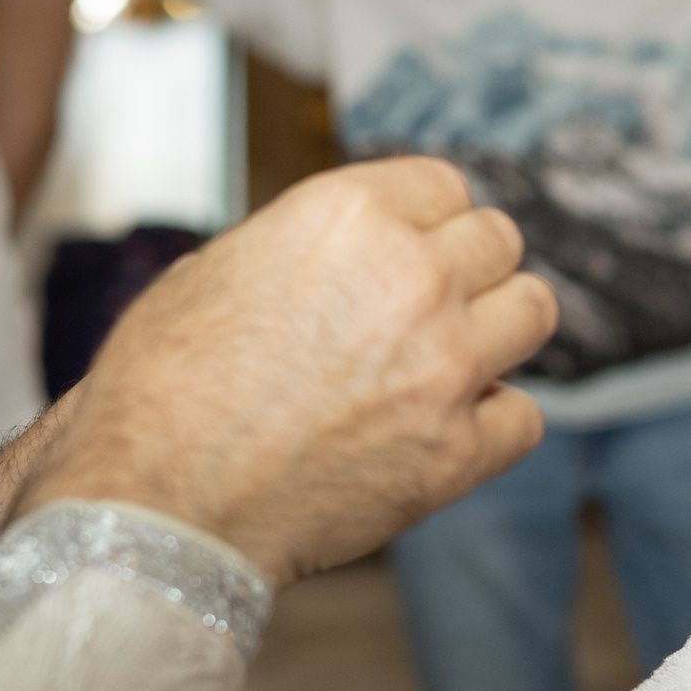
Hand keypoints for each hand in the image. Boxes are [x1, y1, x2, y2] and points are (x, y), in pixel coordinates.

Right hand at [3, 158, 556, 584]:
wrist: (156, 506)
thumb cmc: (160, 393)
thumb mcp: (211, 271)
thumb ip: (304, 249)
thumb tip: (344, 257)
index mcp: (347, 216)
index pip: (444, 184)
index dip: (426, 220)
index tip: (414, 248)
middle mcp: (412, 277)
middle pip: (499, 240)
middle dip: (467, 271)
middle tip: (429, 310)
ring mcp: (445, 366)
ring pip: (534, 312)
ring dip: (497, 332)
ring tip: (450, 361)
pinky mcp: (458, 452)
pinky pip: (524, 417)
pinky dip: (492, 424)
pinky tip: (445, 430)